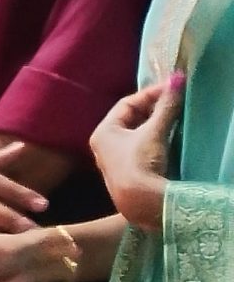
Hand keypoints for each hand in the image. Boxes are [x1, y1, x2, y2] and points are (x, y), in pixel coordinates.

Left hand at [90, 75, 181, 233]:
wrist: (140, 203)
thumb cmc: (140, 164)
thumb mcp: (154, 132)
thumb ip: (166, 106)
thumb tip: (177, 79)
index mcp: (103, 132)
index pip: (126, 104)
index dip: (150, 94)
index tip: (172, 89)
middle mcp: (104, 144)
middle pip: (131, 118)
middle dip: (154, 108)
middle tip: (176, 100)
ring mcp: (115, 158)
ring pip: (137, 132)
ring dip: (156, 123)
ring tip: (176, 115)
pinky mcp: (128, 170)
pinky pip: (141, 145)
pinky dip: (155, 137)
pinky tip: (170, 136)